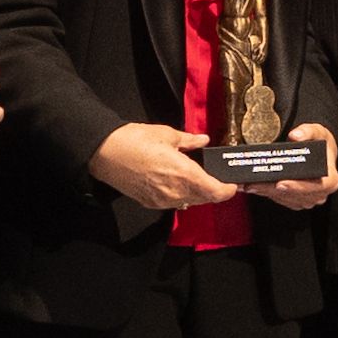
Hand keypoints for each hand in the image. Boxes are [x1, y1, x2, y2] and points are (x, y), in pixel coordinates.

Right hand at [89, 121, 237, 210]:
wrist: (104, 154)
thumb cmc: (134, 140)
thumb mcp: (166, 134)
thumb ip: (189, 140)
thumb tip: (203, 140)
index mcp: (184, 174)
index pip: (215, 191)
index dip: (227, 191)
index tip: (232, 185)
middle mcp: (176, 192)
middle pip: (204, 199)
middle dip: (212, 191)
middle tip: (215, 178)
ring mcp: (162, 201)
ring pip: (189, 202)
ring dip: (197, 194)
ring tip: (196, 179)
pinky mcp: (150, 203)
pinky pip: (173, 203)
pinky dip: (180, 196)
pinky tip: (176, 183)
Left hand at [246, 122, 337, 209]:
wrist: (320, 155)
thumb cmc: (320, 144)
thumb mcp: (318, 132)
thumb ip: (307, 131)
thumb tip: (295, 136)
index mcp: (330, 180)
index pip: (317, 187)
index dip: (298, 187)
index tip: (280, 183)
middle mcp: (320, 194)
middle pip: (295, 195)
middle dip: (272, 190)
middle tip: (253, 183)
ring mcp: (308, 200)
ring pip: (284, 199)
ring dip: (265, 192)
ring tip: (247, 184)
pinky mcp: (296, 201)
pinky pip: (280, 200)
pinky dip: (265, 193)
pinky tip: (252, 186)